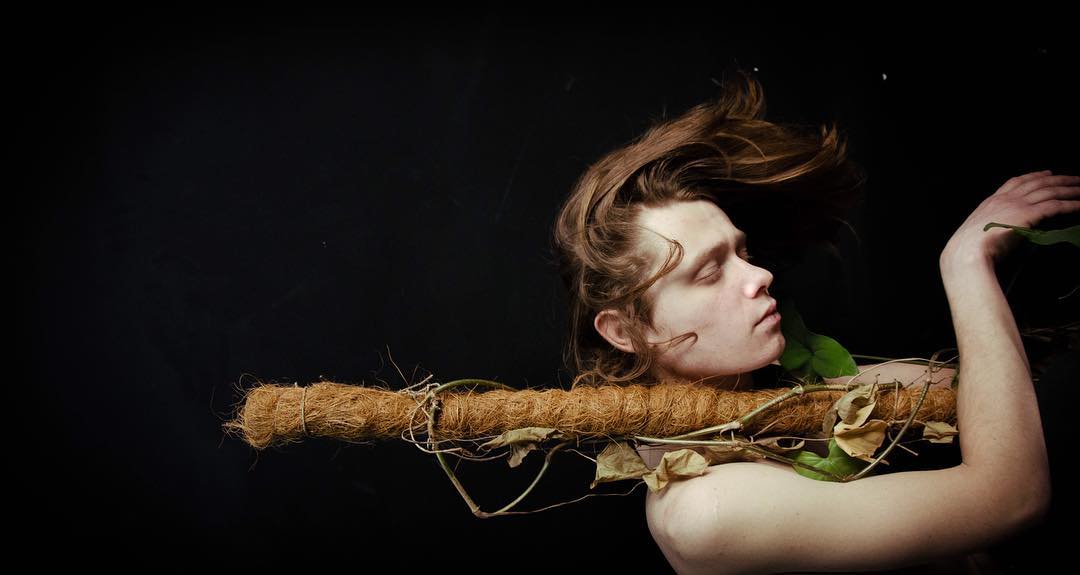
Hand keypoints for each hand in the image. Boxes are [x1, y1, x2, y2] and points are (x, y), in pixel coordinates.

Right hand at [940, 170, 1079, 268]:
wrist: (968, 252)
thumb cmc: (968, 249)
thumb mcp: (976, 233)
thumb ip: (989, 228)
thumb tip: (997, 234)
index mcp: (991, 202)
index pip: (1016, 182)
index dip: (1034, 176)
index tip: (1046, 173)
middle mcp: (1006, 199)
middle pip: (1038, 182)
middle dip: (1059, 179)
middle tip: (1075, 178)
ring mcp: (1017, 205)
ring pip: (1050, 190)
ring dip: (1069, 188)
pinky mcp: (1029, 215)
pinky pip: (1056, 206)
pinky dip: (1071, 204)